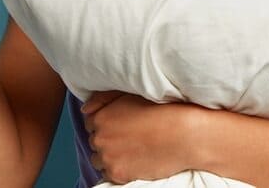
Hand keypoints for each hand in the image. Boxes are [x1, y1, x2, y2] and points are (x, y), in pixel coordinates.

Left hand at [82, 91, 198, 183]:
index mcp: (101, 117)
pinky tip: (134, 160)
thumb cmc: (162, 111)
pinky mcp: (118, 174)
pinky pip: (108, 175)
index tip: (121, 126)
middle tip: (129, 137)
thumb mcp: (131, 94)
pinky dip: (118, 169)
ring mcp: (108, 157)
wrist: (183, 135)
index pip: (91, 123)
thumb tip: (85, 109)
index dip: (107, 124)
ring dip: (110, 156)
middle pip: (95, 142)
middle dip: (108, 140)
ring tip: (131, 150)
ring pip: (99, 160)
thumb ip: (104, 98)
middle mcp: (100, 138)